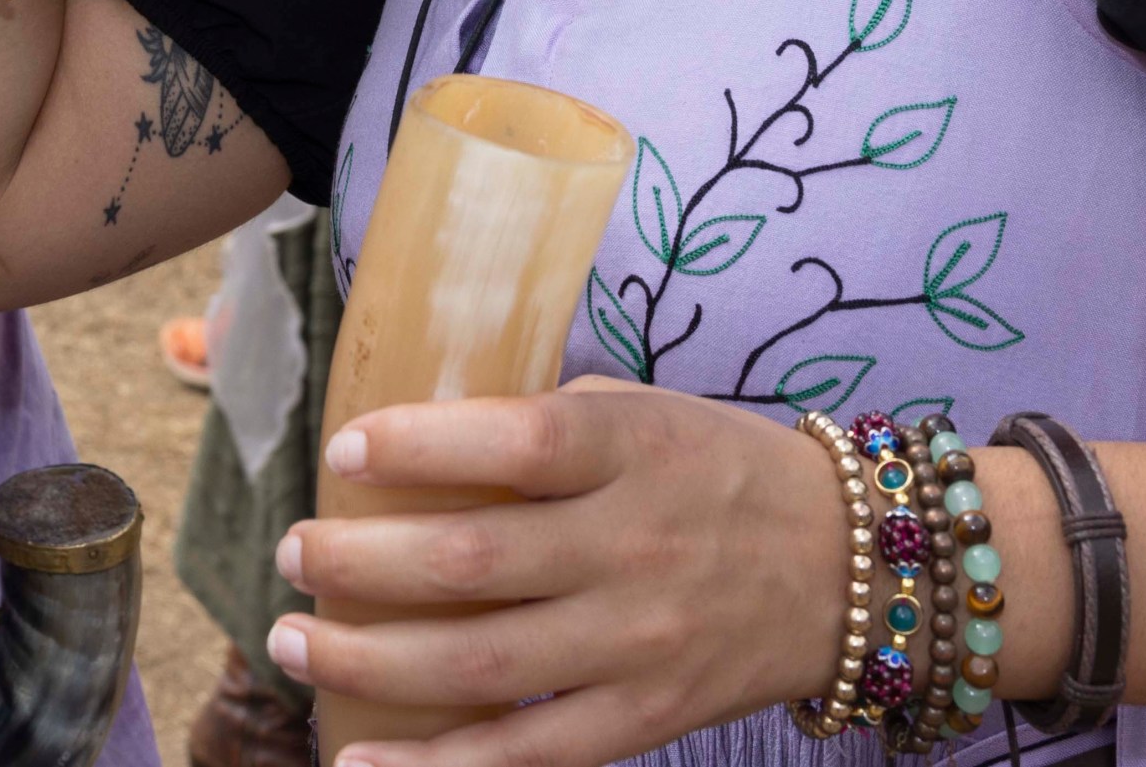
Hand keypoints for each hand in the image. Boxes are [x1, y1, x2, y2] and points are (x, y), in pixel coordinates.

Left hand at [265, 380, 847, 766]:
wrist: (854, 568)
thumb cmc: (715, 471)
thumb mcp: (638, 413)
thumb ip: (538, 426)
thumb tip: (407, 434)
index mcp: (628, 451)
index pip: (511, 441)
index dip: (414, 445)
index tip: (342, 451)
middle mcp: (631, 548)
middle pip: (470, 562)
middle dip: (356, 563)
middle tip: (291, 554)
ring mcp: (638, 642)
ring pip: (479, 664)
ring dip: (366, 658)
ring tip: (291, 641)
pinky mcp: (646, 717)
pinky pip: (529, 755)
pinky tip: (363, 763)